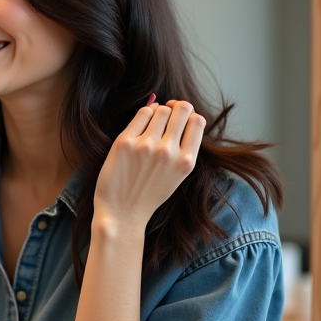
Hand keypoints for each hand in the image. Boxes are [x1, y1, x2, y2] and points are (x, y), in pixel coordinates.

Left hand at [93, 99, 204, 236]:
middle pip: (182, 109)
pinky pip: (142, 113)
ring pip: (161, 110)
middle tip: (168, 112)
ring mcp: (147, 146)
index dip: (190, 114)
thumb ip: (184, 148)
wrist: (122, 212)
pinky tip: (142, 122)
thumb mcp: (176, 175)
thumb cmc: (148, 194)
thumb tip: (183, 113)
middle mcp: (169, 152)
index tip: (180, 117)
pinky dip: (144, 112)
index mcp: (186, 162)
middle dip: (176, 108)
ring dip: (159, 111)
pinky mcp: (125, 142)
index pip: (198, 121)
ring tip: (152, 122)